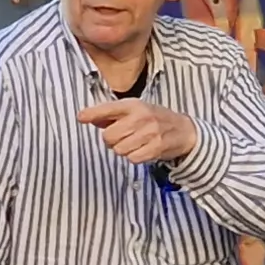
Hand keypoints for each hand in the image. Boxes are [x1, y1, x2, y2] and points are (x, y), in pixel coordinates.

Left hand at [75, 98, 199, 164]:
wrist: (184, 130)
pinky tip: (142, 150)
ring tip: (134, 143)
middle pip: (109, 136)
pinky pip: (132, 158)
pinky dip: (134, 157)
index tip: (81, 117)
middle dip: (111, 140)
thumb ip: (110, 114)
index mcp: (133, 105)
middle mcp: (141, 116)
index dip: (92, 113)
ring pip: (119, 149)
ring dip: (123, 150)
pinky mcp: (156, 147)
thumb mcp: (134, 110)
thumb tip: (86, 117)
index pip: (108, 108)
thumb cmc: (154, 118)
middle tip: (122, 137)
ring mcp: (149, 132)